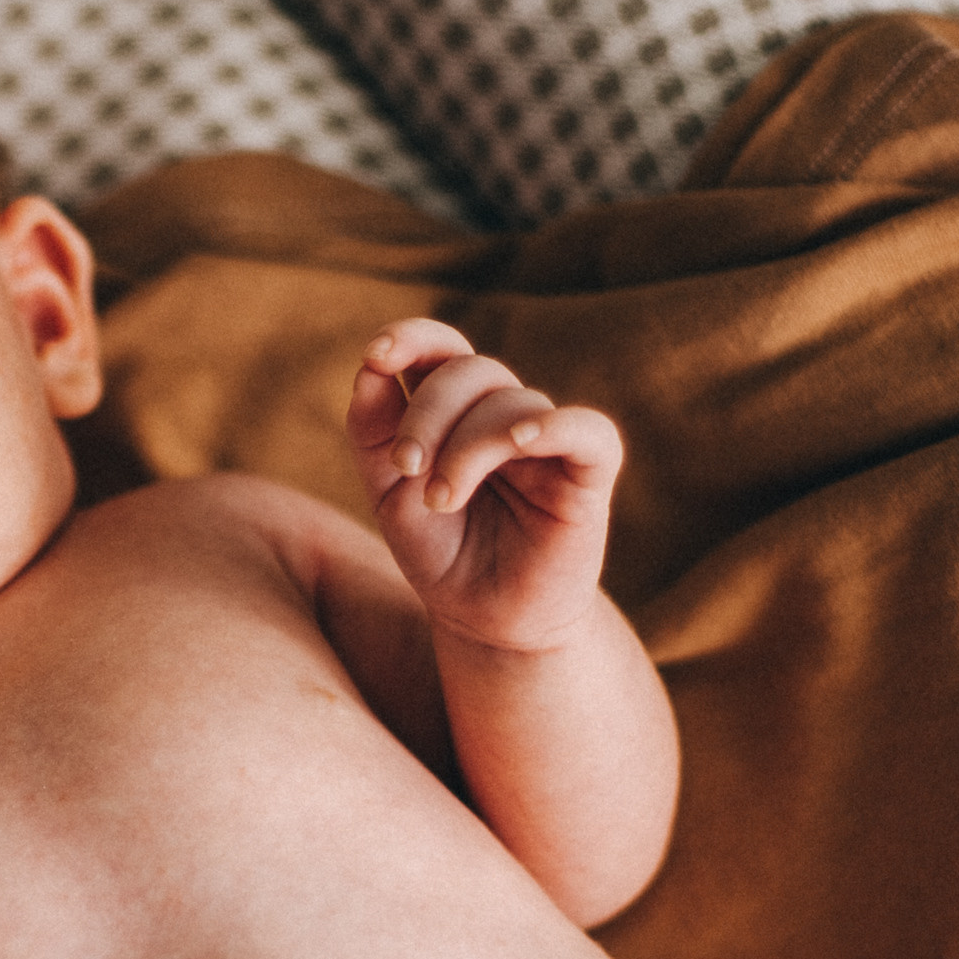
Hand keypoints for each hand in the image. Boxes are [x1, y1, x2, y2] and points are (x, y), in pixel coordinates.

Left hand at [348, 320, 621, 652]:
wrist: (485, 620)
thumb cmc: (440, 552)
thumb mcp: (388, 491)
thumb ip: (373, 429)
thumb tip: (369, 366)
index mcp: (454, 410)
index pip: (440, 347)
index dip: (413, 338)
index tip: (378, 355)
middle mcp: (502, 414)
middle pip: (469, 370)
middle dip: (427, 415)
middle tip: (406, 470)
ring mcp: (547, 440)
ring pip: (512, 402)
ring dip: (465, 448)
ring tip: (441, 500)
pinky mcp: (588, 472)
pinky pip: (585, 429)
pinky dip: (552, 425)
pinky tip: (520, 441)